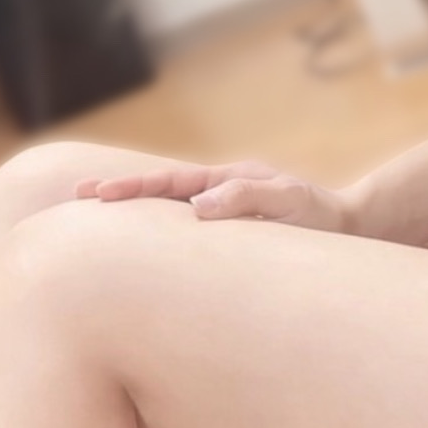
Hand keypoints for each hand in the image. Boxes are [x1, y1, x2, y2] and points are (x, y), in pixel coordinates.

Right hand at [75, 156, 352, 231]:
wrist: (350, 228)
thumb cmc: (323, 219)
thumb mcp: (292, 204)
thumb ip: (249, 198)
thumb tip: (197, 206)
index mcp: (229, 180)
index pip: (172, 182)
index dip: (134, 188)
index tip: (98, 195)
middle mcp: (221, 190)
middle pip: (161, 189)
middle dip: (120, 192)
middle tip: (77, 195)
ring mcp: (224, 209)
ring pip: (170, 207)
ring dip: (135, 212)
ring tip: (95, 217)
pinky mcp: (230, 231)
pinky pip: (186, 229)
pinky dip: (158, 229)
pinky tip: (139, 247)